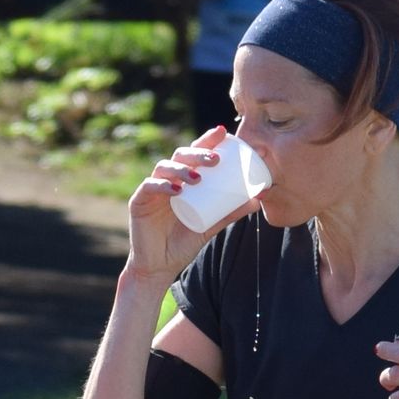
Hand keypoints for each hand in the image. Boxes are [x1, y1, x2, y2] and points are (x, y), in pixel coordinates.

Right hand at [122, 128, 237, 282]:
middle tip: (216, 160)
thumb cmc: (184, 242)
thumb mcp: (212, 225)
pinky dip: (162, 186)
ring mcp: (152, 189)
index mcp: (184, 179)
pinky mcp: (139, 201)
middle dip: (197, 153)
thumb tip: (260, 197)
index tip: (223, 133)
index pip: (195, 153)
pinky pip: (149, 187)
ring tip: (197, 178)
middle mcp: (168, 179)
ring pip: (164, 167)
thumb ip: (232, 211)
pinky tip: (176, 190)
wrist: (160, 266)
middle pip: (180, 155)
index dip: (207, 140)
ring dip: (181, 169)